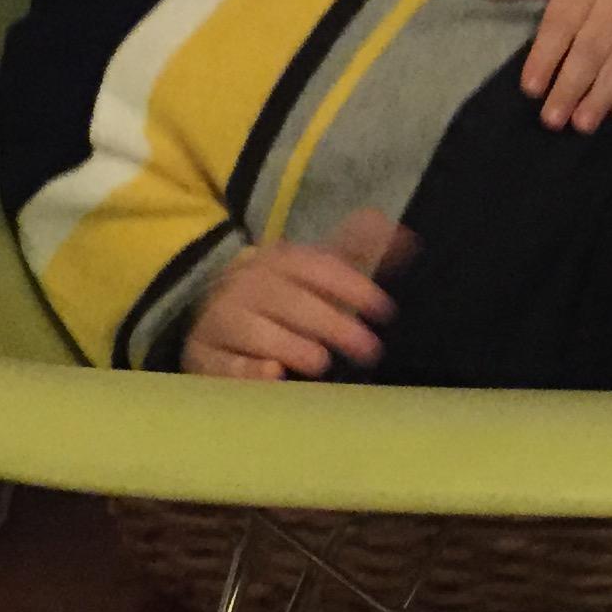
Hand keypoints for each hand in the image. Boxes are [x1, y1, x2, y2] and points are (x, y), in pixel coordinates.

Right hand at [181, 210, 414, 380]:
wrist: (213, 313)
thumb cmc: (282, 295)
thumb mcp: (316, 270)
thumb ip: (358, 253)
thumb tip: (408, 235)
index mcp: (279, 262)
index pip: (314, 266)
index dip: (349, 284)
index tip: (383, 308)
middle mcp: (248, 286)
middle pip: (288, 300)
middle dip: (330, 323)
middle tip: (368, 348)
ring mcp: (222, 321)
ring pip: (255, 331)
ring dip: (290, 345)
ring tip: (321, 363)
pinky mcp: (204, 356)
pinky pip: (223, 364)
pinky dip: (246, 371)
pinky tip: (273, 375)